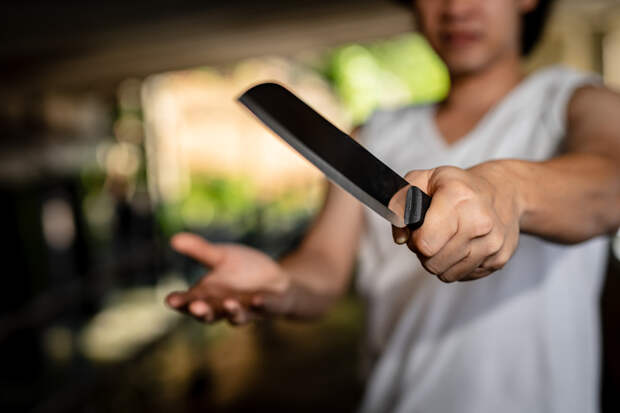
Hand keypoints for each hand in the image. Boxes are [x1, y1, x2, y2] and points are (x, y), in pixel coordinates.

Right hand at [165, 233, 290, 324]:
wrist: (277, 280)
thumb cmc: (243, 271)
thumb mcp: (221, 257)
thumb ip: (200, 250)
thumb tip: (174, 238)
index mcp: (209, 296)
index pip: (190, 302)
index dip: (181, 302)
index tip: (170, 300)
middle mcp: (225, 308)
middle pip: (210, 315)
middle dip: (202, 312)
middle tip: (195, 307)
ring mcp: (248, 310)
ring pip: (237, 317)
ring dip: (233, 311)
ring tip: (230, 303)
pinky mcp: (270, 307)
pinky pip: (265, 308)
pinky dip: (262, 305)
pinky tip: (258, 299)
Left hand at [392, 162, 522, 281]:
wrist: (503, 191)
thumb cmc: (457, 187)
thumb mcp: (422, 180)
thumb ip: (400, 204)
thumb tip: (401, 238)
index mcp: (458, 197)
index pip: (425, 243)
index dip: (415, 240)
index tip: (420, 230)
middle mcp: (480, 221)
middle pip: (433, 263)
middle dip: (426, 253)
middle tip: (432, 235)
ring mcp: (493, 242)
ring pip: (447, 275)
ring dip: (440, 261)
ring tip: (446, 240)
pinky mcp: (500, 259)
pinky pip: (463, 276)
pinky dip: (457, 265)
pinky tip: (463, 245)